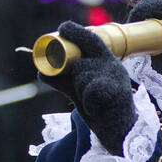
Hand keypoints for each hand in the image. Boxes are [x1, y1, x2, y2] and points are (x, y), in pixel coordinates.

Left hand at [43, 21, 136, 152]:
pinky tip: (96, 109)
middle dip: (75, 78)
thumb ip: (65, 80)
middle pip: (80, 63)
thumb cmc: (99, 110)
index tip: (63, 27)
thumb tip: (41, 72)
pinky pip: (89, 93)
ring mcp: (115, 78)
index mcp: (108, 62)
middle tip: (83, 91)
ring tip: (94, 103)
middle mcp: (112, 66)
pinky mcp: (116, 92)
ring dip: (81, 92)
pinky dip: (88, 103)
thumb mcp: (80, 91)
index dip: (76, 32)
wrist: (120, 133)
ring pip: (82, 78)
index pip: (92, 40)